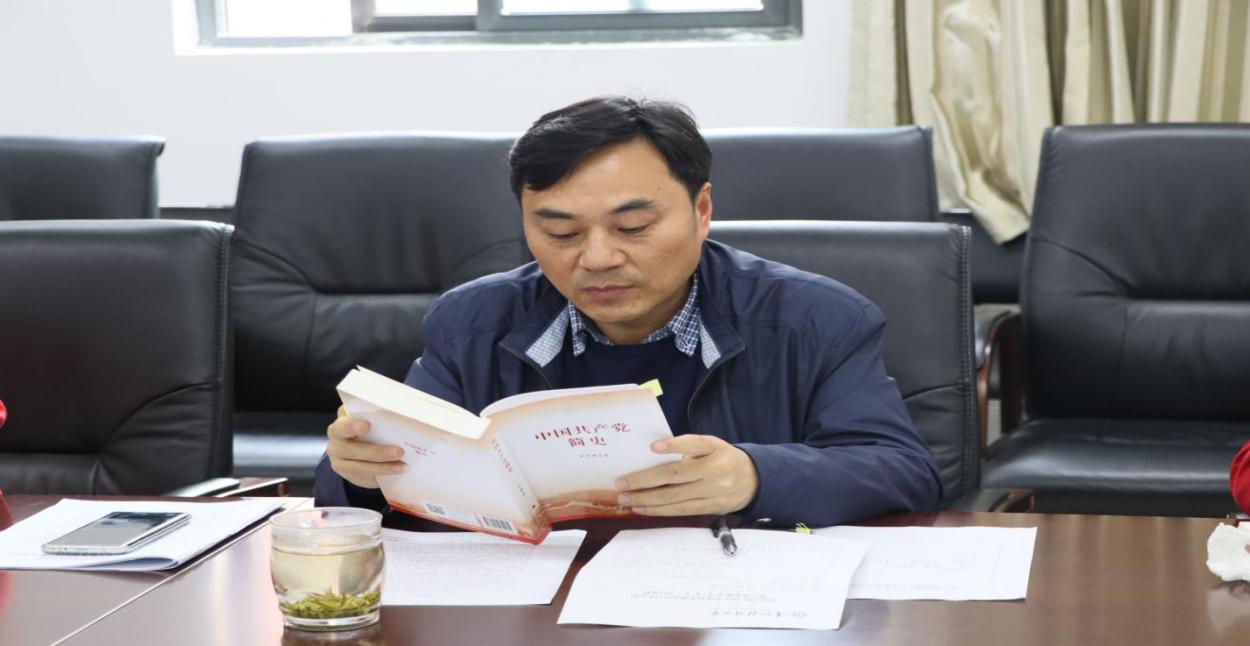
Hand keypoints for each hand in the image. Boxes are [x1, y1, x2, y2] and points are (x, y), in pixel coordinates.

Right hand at [326, 405, 405, 489]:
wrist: (359, 450)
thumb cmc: (371, 429)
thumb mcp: (374, 420)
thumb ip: (381, 417)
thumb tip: (408, 415)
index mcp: (342, 419)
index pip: (345, 421)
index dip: (353, 425)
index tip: (368, 426)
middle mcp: (336, 437)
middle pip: (353, 449)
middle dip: (376, 451)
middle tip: (399, 451)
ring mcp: (338, 456)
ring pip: (358, 464)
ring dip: (383, 465)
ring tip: (403, 463)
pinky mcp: (346, 471)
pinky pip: (364, 473)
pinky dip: (383, 471)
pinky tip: (398, 469)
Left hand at [614, 434, 758, 515]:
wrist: (753, 480)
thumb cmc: (721, 458)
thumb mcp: (711, 445)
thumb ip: (687, 448)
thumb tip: (651, 454)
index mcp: (714, 448)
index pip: (695, 444)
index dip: (675, 446)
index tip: (653, 447)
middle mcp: (715, 470)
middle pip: (675, 476)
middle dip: (644, 481)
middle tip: (621, 482)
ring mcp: (713, 491)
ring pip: (674, 497)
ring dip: (646, 499)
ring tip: (625, 498)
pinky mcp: (710, 508)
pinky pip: (680, 510)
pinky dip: (658, 510)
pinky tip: (642, 507)